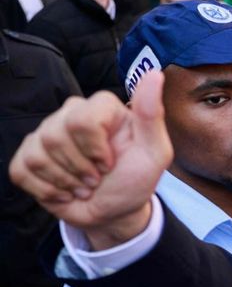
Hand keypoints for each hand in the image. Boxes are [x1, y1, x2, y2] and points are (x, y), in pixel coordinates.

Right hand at [9, 72, 172, 248]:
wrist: (115, 212)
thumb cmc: (135, 180)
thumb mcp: (154, 153)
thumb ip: (151, 115)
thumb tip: (153, 74)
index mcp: (102, 108)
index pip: (81, 119)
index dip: (94, 149)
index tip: (110, 163)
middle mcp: (71, 114)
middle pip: (56, 137)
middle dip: (80, 169)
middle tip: (97, 179)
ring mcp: (46, 134)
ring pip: (37, 155)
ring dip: (65, 182)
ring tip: (83, 186)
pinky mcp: (28, 156)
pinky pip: (22, 169)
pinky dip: (47, 190)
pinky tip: (65, 191)